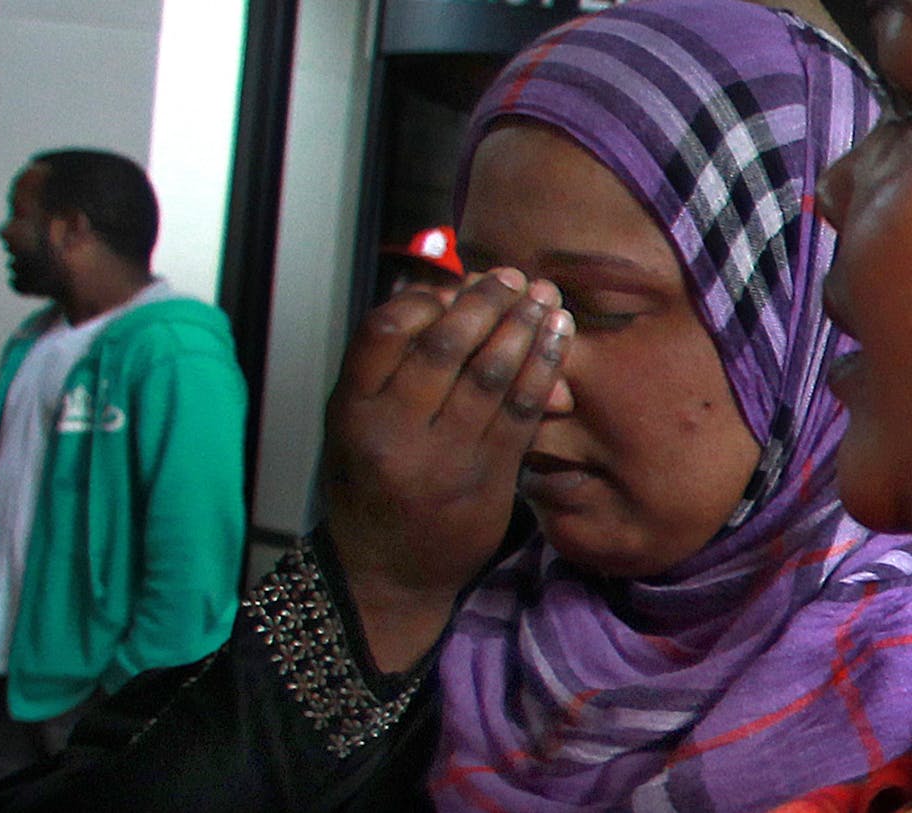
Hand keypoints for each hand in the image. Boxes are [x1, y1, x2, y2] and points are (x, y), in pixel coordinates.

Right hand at [323, 268, 572, 666]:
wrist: (387, 575)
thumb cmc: (371, 488)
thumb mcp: (354, 428)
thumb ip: (384, 369)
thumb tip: (434, 294)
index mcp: (353, 411)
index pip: (386, 331)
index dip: (428, 297)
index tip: (457, 283)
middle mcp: (395, 431)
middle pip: (446, 346)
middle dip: (486, 303)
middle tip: (513, 278)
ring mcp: (444, 457)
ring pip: (491, 375)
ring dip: (524, 327)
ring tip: (545, 297)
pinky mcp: (488, 479)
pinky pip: (522, 413)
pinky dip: (544, 369)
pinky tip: (558, 339)